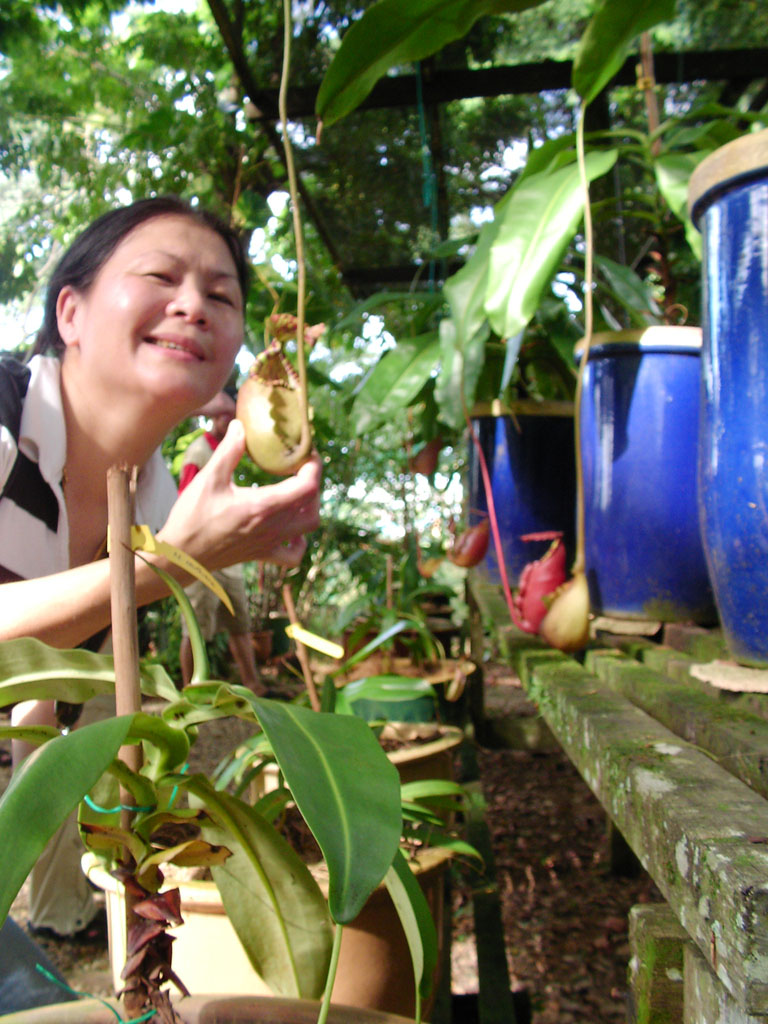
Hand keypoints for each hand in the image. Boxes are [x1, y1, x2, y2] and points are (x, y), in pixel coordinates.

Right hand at [159, 419, 320, 569]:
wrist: (180, 556)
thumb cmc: (192, 517)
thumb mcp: (209, 478)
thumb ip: (229, 451)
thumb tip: (240, 426)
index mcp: (263, 506)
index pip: (308, 486)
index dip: (313, 466)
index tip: (305, 453)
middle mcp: (272, 527)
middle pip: (313, 506)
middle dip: (313, 484)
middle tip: (299, 469)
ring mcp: (269, 543)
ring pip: (307, 528)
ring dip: (309, 509)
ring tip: (296, 493)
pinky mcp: (261, 555)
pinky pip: (293, 555)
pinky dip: (299, 542)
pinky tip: (290, 530)